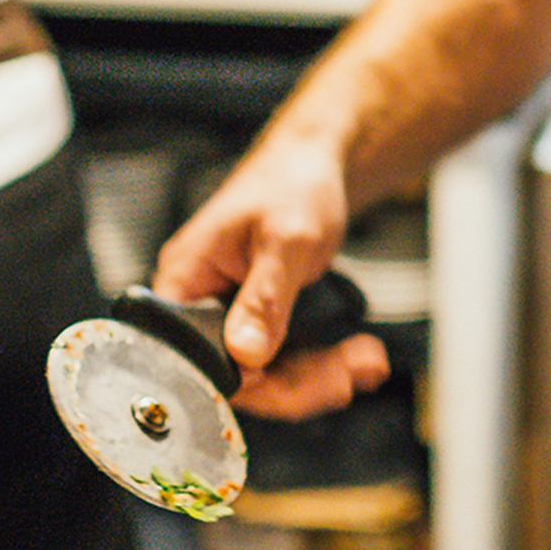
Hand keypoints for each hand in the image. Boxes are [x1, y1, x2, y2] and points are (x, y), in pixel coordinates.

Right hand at [151, 139, 389, 418]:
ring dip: (320, 377)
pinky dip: (324, 366)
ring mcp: (229, 316)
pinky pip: (284, 362)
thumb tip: (245, 353)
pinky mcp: (257, 322)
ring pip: (267, 376)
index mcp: (184, 281)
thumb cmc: (292, 183)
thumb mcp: (285, 239)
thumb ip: (264, 297)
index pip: (199, 358)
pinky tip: (359, 359)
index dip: (249, 380)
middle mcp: (199, 304)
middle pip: (238, 376)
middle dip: (300, 383)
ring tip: (366, 362)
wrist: (313, 166)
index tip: (299, 379)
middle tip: (350, 376)